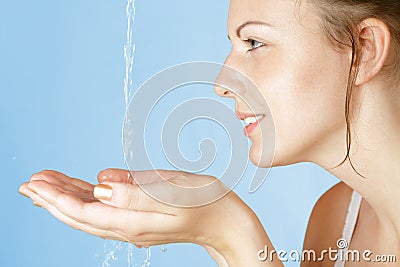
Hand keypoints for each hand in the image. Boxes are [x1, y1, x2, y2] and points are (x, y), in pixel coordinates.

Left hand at [19, 169, 280, 265]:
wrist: (226, 222)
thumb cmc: (206, 201)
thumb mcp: (175, 190)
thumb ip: (135, 189)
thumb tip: (99, 187)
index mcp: (133, 221)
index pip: (84, 211)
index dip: (56, 197)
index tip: (35, 182)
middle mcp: (128, 227)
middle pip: (80, 215)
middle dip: (52, 199)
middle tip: (29, 184)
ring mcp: (133, 225)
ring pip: (89, 214)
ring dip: (65, 199)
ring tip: (44, 185)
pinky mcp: (139, 218)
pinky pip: (104, 211)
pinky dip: (86, 200)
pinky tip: (80, 191)